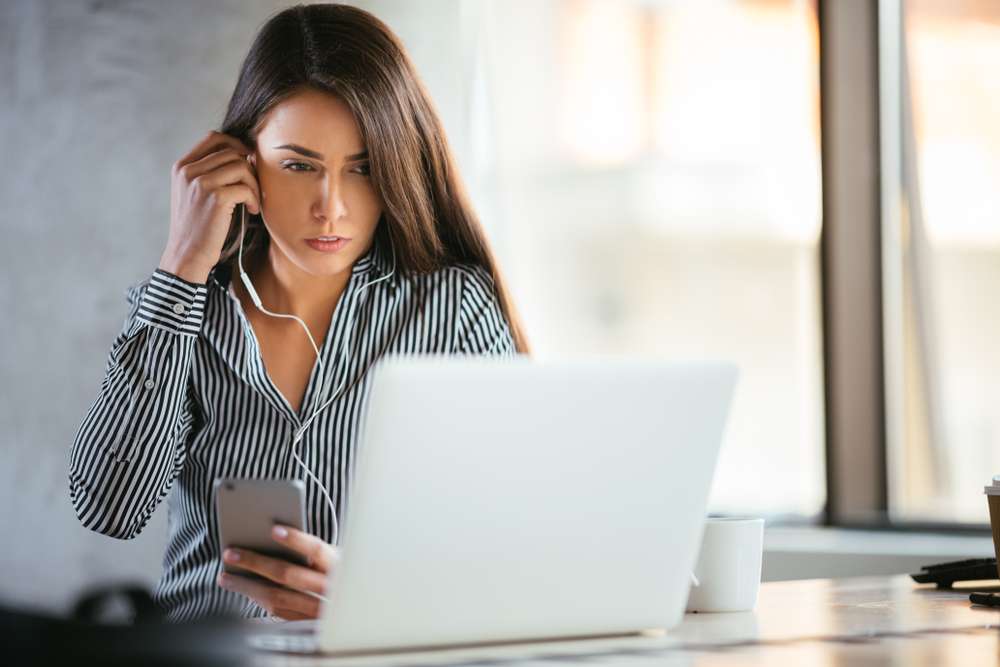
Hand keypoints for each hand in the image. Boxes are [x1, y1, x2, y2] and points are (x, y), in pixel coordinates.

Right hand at [159, 130, 261, 283]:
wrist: (187, 254)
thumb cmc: (197, 227)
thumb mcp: (194, 194)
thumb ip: (209, 173)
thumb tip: (245, 155)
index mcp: (182, 167)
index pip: (214, 137)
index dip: (237, 145)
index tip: (248, 162)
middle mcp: (188, 171)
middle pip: (232, 151)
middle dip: (249, 169)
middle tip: (253, 188)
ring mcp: (200, 183)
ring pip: (241, 166)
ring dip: (254, 184)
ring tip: (252, 201)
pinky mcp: (215, 198)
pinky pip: (246, 187)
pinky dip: (254, 198)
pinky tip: (252, 211)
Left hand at [216, 524, 339, 619]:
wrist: (357, 614)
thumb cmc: (343, 574)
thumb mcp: (339, 558)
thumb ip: (315, 551)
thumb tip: (276, 535)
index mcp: (340, 567)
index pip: (317, 550)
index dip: (296, 540)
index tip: (274, 530)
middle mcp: (329, 590)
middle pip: (288, 575)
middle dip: (256, 562)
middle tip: (231, 552)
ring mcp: (317, 610)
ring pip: (276, 598)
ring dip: (246, 586)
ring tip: (225, 576)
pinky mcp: (306, 625)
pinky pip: (277, 613)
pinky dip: (258, 600)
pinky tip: (244, 590)